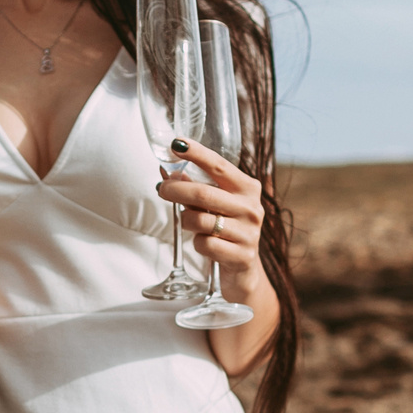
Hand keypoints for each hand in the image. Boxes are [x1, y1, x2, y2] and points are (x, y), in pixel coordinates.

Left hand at [157, 139, 265, 294]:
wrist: (244, 269)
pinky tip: (204, 244)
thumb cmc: (226, 229)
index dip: (197, 153)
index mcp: (247, 188)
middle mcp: (251, 208)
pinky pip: (205, 244)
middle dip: (176, 189)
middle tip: (161, 188)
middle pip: (204, 192)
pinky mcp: (241, 256)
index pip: (219, 165)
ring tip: (188, 221)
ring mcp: (248, 233)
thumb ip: (197, 187)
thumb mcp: (216, 205)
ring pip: (200, 220)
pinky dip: (197, 243)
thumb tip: (170, 171)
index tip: (176, 143)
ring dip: (186, 220)